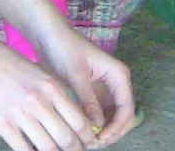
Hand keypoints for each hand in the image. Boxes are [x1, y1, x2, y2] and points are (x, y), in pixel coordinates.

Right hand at [0, 44, 104, 150]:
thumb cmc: (12, 64)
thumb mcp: (42, 74)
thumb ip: (57, 97)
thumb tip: (75, 122)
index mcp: (52, 88)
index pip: (80, 122)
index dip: (87, 138)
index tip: (87, 142)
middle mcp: (38, 102)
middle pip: (67, 139)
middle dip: (74, 150)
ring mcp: (19, 114)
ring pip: (47, 148)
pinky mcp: (1, 123)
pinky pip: (23, 150)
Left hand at [34, 28, 137, 146]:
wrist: (48, 35)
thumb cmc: (64, 48)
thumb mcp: (76, 74)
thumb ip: (88, 100)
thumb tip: (97, 127)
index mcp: (118, 75)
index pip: (126, 108)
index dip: (116, 127)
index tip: (100, 137)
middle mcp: (116, 84)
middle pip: (122, 116)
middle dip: (112, 132)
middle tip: (93, 143)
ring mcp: (105, 90)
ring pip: (111, 118)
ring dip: (103, 131)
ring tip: (87, 141)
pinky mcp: (93, 94)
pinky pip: (100, 114)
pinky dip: (95, 125)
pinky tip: (82, 133)